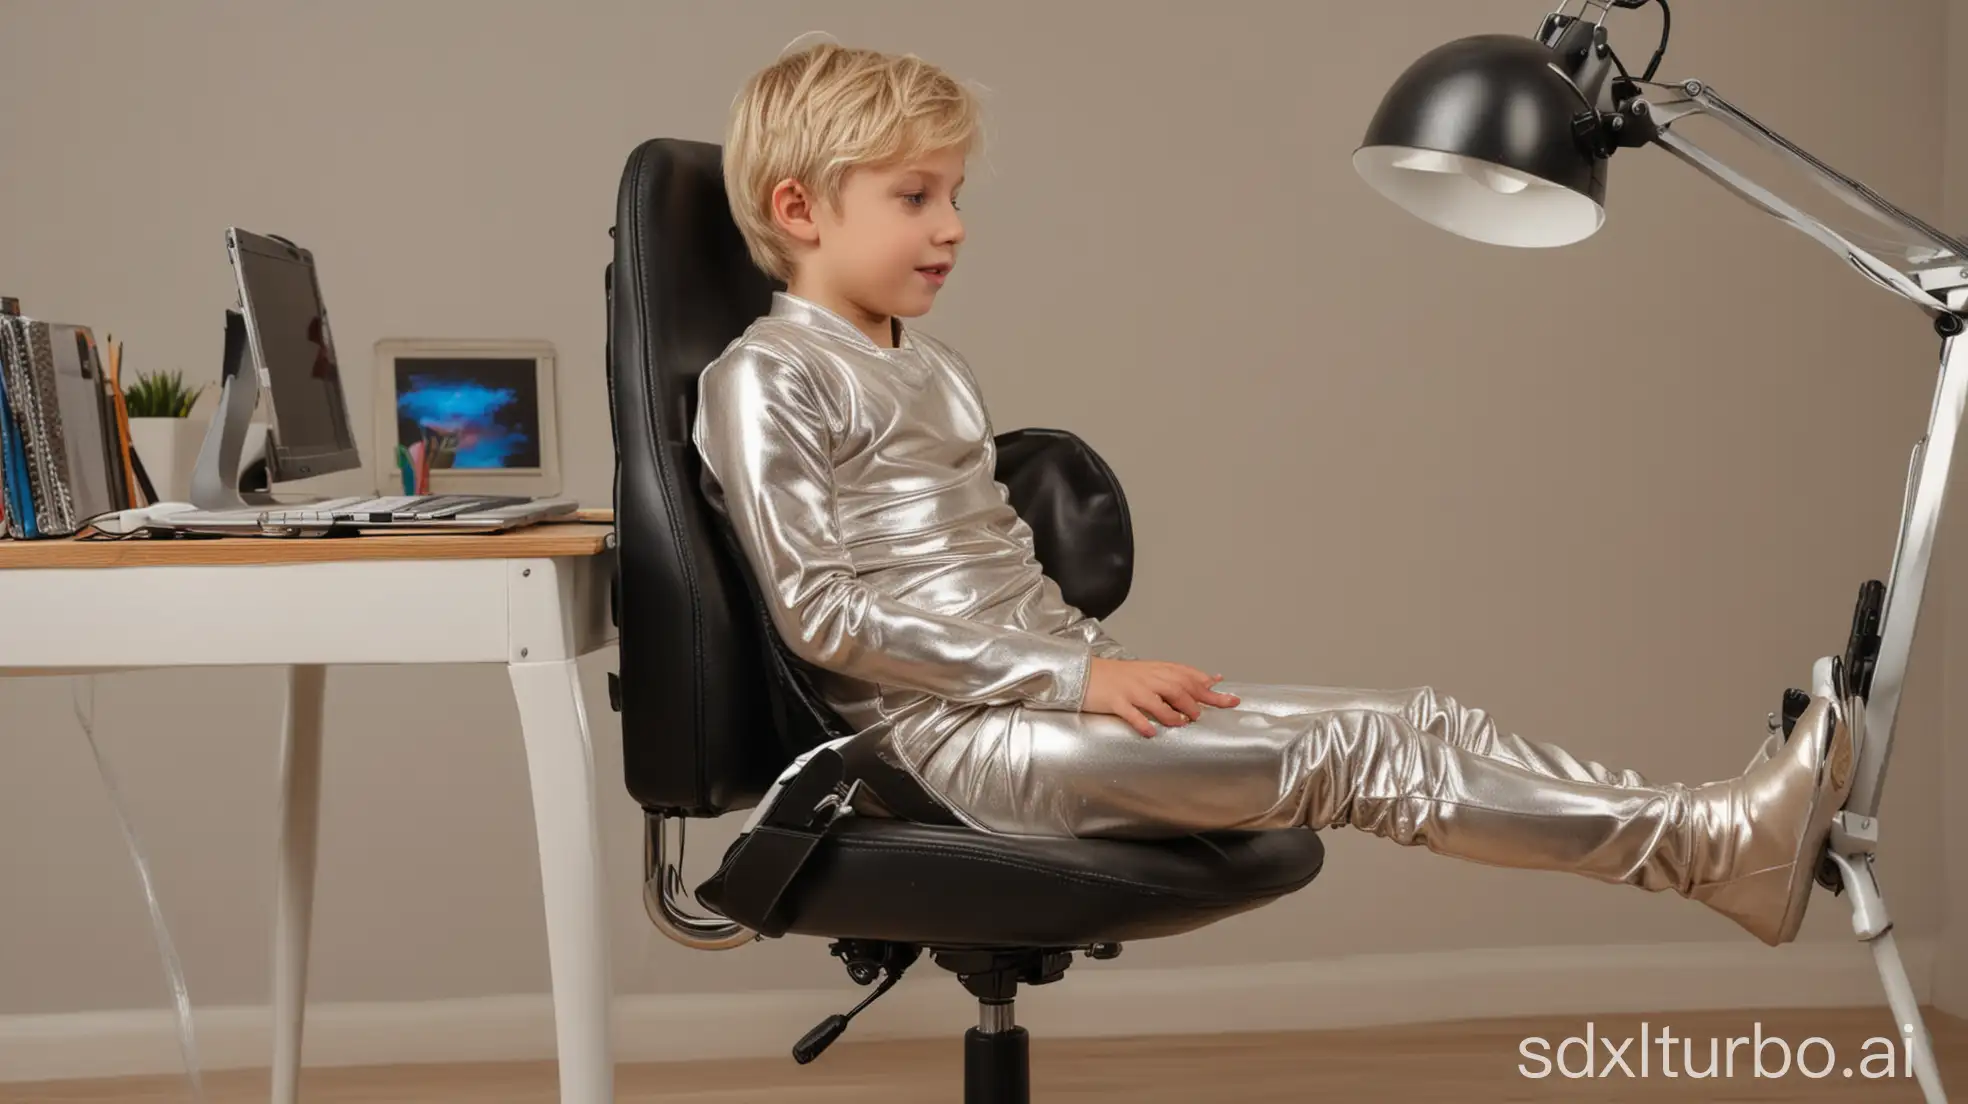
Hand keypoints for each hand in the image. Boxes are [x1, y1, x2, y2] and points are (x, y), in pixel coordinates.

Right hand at [1082, 658, 1240, 737]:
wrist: (1085, 673)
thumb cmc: (1119, 676)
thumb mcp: (1149, 672)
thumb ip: (1177, 676)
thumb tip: (1209, 680)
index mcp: (1156, 670)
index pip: (1187, 676)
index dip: (1209, 688)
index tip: (1229, 698)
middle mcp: (1147, 678)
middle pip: (1178, 688)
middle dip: (1196, 702)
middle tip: (1205, 716)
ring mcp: (1131, 690)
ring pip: (1158, 700)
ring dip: (1173, 714)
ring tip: (1182, 724)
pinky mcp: (1116, 701)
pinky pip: (1132, 714)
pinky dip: (1143, 723)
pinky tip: (1152, 732)